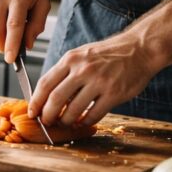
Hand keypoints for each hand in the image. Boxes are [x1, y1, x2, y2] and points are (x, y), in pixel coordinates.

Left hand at [28, 31, 162, 127]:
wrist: (139, 49)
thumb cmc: (108, 53)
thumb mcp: (82, 55)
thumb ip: (65, 71)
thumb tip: (47, 94)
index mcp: (71, 59)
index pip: (45, 83)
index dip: (36, 101)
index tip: (32, 112)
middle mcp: (83, 70)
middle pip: (55, 99)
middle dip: (47, 115)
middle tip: (46, 122)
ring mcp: (99, 82)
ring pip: (73, 110)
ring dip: (66, 121)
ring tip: (65, 123)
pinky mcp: (114, 94)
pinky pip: (93, 114)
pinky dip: (85, 122)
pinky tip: (83, 122)